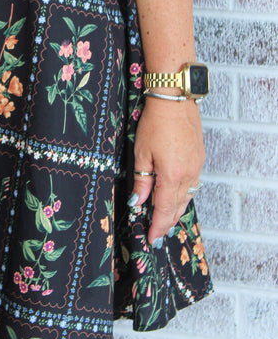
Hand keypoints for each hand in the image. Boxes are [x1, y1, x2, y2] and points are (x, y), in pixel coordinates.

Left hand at [130, 94, 204, 244]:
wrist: (174, 100)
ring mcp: (197, 166)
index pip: (164, 209)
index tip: (152, 238)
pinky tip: (177, 196)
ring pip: (187, 196)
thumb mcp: (141, 153)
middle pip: (178, 206)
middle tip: (158, 233)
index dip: (157, 225)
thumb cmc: (154, 123)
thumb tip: (138, 202)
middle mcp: (188, 174)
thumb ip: (141, 181)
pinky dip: (184, 194)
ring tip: (166, 220)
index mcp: (172, 176)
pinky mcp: (199, 158)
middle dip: (167, 222)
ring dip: (176, 209)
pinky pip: (193, 184)